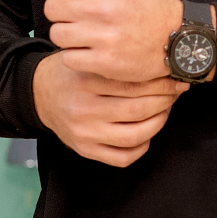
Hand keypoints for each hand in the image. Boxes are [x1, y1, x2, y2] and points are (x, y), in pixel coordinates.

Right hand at [32, 52, 187, 166]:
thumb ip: (117, 64)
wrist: (41, 94)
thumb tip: (163, 68)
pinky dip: (142, 146)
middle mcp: (83, 109)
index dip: (160, 82)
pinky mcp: (85, 150)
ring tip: (164, 110)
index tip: (175, 78)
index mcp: (85, 82)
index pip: (132, 84)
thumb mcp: (88, 60)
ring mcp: (84, 133)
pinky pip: (122, 157)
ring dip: (158, 123)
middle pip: (137, 110)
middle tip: (175, 92)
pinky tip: (147, 132)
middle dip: (164, 101)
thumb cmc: (72, 73)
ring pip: (134, 136)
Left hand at [42, 0, 182, 82]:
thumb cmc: (147, 6)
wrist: (178, 37)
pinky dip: (75, 55)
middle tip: (73, 15)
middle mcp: (105, 8)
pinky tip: (88, 50)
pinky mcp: (106, 62)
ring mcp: (105, 37)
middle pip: (53, 8)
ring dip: (65, 34)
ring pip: (57, 34)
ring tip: (81, 33)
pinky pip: (69, 58)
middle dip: (59, 11)